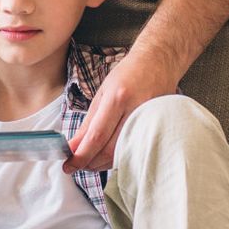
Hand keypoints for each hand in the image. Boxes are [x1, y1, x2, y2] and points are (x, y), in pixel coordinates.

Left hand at [65, 46, 180, 171]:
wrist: (159, 63)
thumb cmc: (129, 74)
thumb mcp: (103, 93)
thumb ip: (88, 123)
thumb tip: (73, 147)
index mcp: (118, 98)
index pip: (97, 136)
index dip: (81, 155)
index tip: (68, 165)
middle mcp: (135, 111)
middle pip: (110, 150)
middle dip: (89, 162)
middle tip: (76, 165)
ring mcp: (150, 121)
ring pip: (123, 155)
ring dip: (102, 163)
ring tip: (89, 160)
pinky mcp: (159, 128)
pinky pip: (135, 151)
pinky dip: (118, 157)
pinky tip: (108, 155)